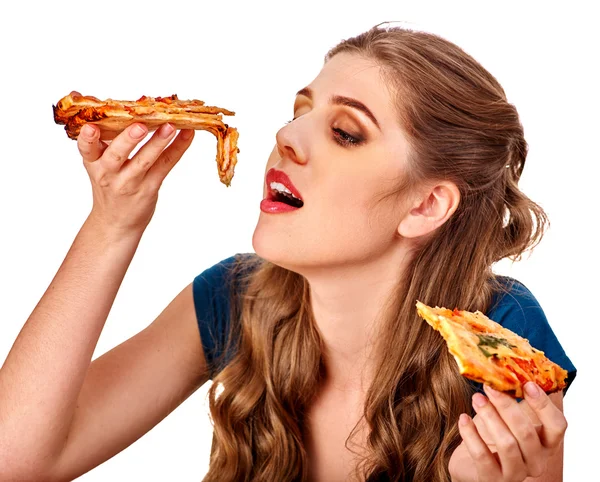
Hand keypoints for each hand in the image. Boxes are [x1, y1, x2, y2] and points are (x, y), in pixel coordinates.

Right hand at [78, 122, 194, 236]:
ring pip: (144, 160)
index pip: (86, 149)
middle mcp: (110, 173)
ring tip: (170, 126)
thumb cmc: (109, 185)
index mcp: (93, 162)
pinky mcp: (150, 187)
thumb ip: (99, 136)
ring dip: (158, 142)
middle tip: (139, 126)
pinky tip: (187, 135)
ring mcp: (131, 182)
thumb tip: (86, 95)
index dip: (87, 138)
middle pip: (117, 155)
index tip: (91, 127)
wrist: (116, 222)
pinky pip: (165, 165)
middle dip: (128, 140)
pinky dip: (177, 148)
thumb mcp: (97, 163)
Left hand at [448, 383, 566, 481]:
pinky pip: (482, 456)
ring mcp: (515, 473)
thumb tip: (503, 363)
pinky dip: (471, 434)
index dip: (544, 405)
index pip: (557, 426)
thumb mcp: (508, 417)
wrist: (475, 466)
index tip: (527, 384)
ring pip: (507, 444)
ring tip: (476, 398)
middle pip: (527, 433)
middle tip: (489, 386)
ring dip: (489, 416)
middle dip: (506, 406)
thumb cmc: (495, 435)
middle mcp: (536, 461)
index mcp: (546, 443)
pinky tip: (463, 418)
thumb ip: (513, 397)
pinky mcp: (492, 479)